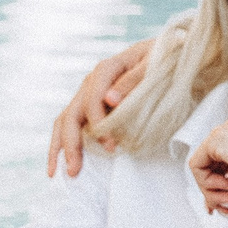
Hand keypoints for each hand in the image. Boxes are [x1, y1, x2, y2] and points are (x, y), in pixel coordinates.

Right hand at [46, 40, 152, 177]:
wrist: (169, 54)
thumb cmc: (164, 60)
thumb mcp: (155, 65)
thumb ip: (134, 80)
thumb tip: (110, 99)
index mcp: (107, 69)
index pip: (92, 100)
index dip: (98, 124)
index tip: (110, 146)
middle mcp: (92, 82)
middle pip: (71, 114)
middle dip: (70, 144)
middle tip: (75, 171)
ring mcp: (90, 94)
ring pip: (65, 121)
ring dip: (60, 148)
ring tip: (58, 172)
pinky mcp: (93, 106)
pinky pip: (73, 125)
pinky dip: (65, 143)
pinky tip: (61, 163)